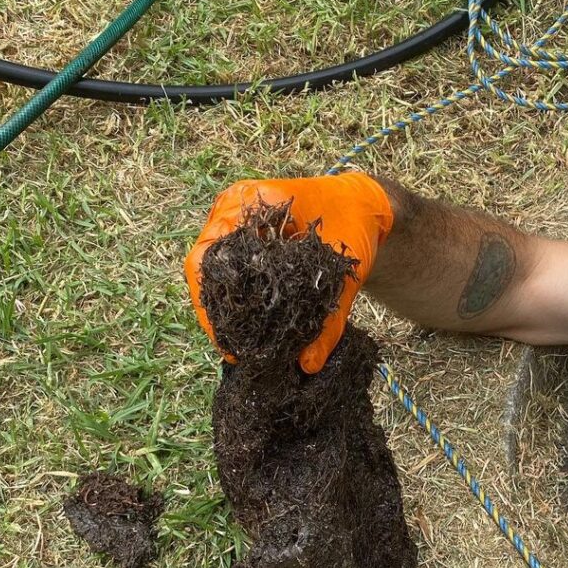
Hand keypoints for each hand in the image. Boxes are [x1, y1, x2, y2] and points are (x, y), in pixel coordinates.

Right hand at [184, 172, 392, 373]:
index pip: (208, 253)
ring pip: (213, 270)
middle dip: (215, 311)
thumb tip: (307, 364)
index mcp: (253, 202)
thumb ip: (330, 320)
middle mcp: (235, 208)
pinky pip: (230, 269)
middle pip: (204, 266)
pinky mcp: (245, 236)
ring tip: (237, 346)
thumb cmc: (355, 224)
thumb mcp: (345, 272)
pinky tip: (248, 326)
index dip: (209, 301)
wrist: (364, 203)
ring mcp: (235, 220)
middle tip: (232, 351)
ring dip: (224, 307)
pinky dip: (237, 298)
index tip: (226, 339)